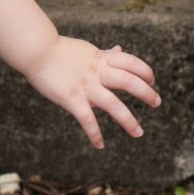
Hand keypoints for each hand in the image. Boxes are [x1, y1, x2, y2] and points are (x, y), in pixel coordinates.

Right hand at [23, 36, 160, 149]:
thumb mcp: (86, 49)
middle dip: (146, 93)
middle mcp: (97, 72)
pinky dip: (95, 134)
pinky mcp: (72, 99)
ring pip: (114, 105)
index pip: (131, 63)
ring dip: (129, 120)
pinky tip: (100, 145)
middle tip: (157, 103)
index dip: (145, 71)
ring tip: (139, 133)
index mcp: (101, 59)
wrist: (36, 50)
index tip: (152, 80)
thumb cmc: (58, 50)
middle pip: (130, 82)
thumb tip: (119, 49)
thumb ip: (103, 54)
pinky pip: (87, 120)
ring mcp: (86, 87)